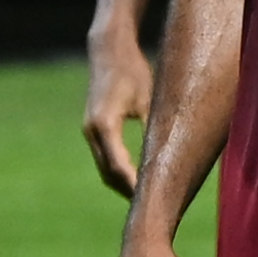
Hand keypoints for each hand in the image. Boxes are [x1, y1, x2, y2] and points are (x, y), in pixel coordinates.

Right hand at [80, 33, 153, 198]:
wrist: (108, 50)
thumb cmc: (133, 71)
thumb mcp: (148, 100)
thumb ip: (154, 129)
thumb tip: (168, 158)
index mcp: (105, 124)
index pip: (118, 165)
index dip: (133, 185)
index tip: (151, 199)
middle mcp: (92, 130)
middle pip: (108, 172)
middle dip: (128, 190)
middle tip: (153, 206)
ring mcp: (89, 130)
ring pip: (104, 167)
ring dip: (122, 183)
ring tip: (146, 198)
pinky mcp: (93, 128)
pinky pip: (104, 157)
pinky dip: (118, 170)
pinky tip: (136, 178)